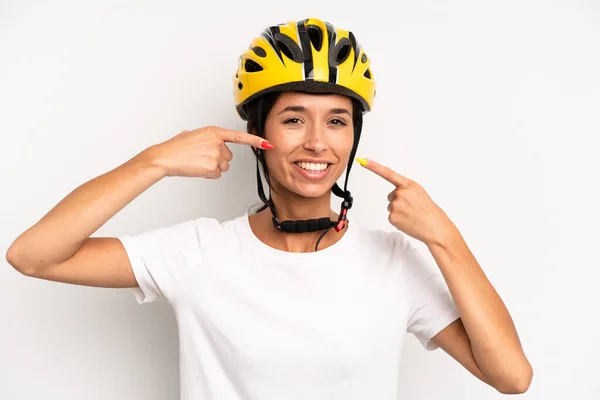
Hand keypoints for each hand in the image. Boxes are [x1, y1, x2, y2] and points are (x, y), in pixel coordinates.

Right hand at [145, 126, 272, 178]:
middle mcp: (218, 142)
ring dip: (213, 167)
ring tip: (198, 162)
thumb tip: (204, 142)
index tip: (267, 143)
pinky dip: (207, 174)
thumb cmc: (175, 147)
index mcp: (214, 132)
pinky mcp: (213, 167)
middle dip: (218, 159)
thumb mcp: (192, 135)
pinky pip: (216, 174)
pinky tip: (197, 168)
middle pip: (229, 157)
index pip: (240, 137)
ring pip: (223, 167)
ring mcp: (216, 155)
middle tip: (201, 158)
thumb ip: (205, 137)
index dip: (255, 141)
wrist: (165, 157)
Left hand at [356, 157, 457, 245]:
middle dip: (399, 201)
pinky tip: (408, 221)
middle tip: (412, 208)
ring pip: (391, 206)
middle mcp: (400, 193)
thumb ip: (406, 189)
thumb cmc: (428, 210)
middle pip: (391, 196)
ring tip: (412, 214)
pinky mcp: (392, 217)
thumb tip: (395, 194)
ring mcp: (395, 205)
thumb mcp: (419, 192)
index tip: (363, 160)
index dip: (374, 167)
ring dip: (399, 211)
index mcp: (407, 185)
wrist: (434, 226)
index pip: (387, 173)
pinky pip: (391, 216)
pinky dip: (398, 219)